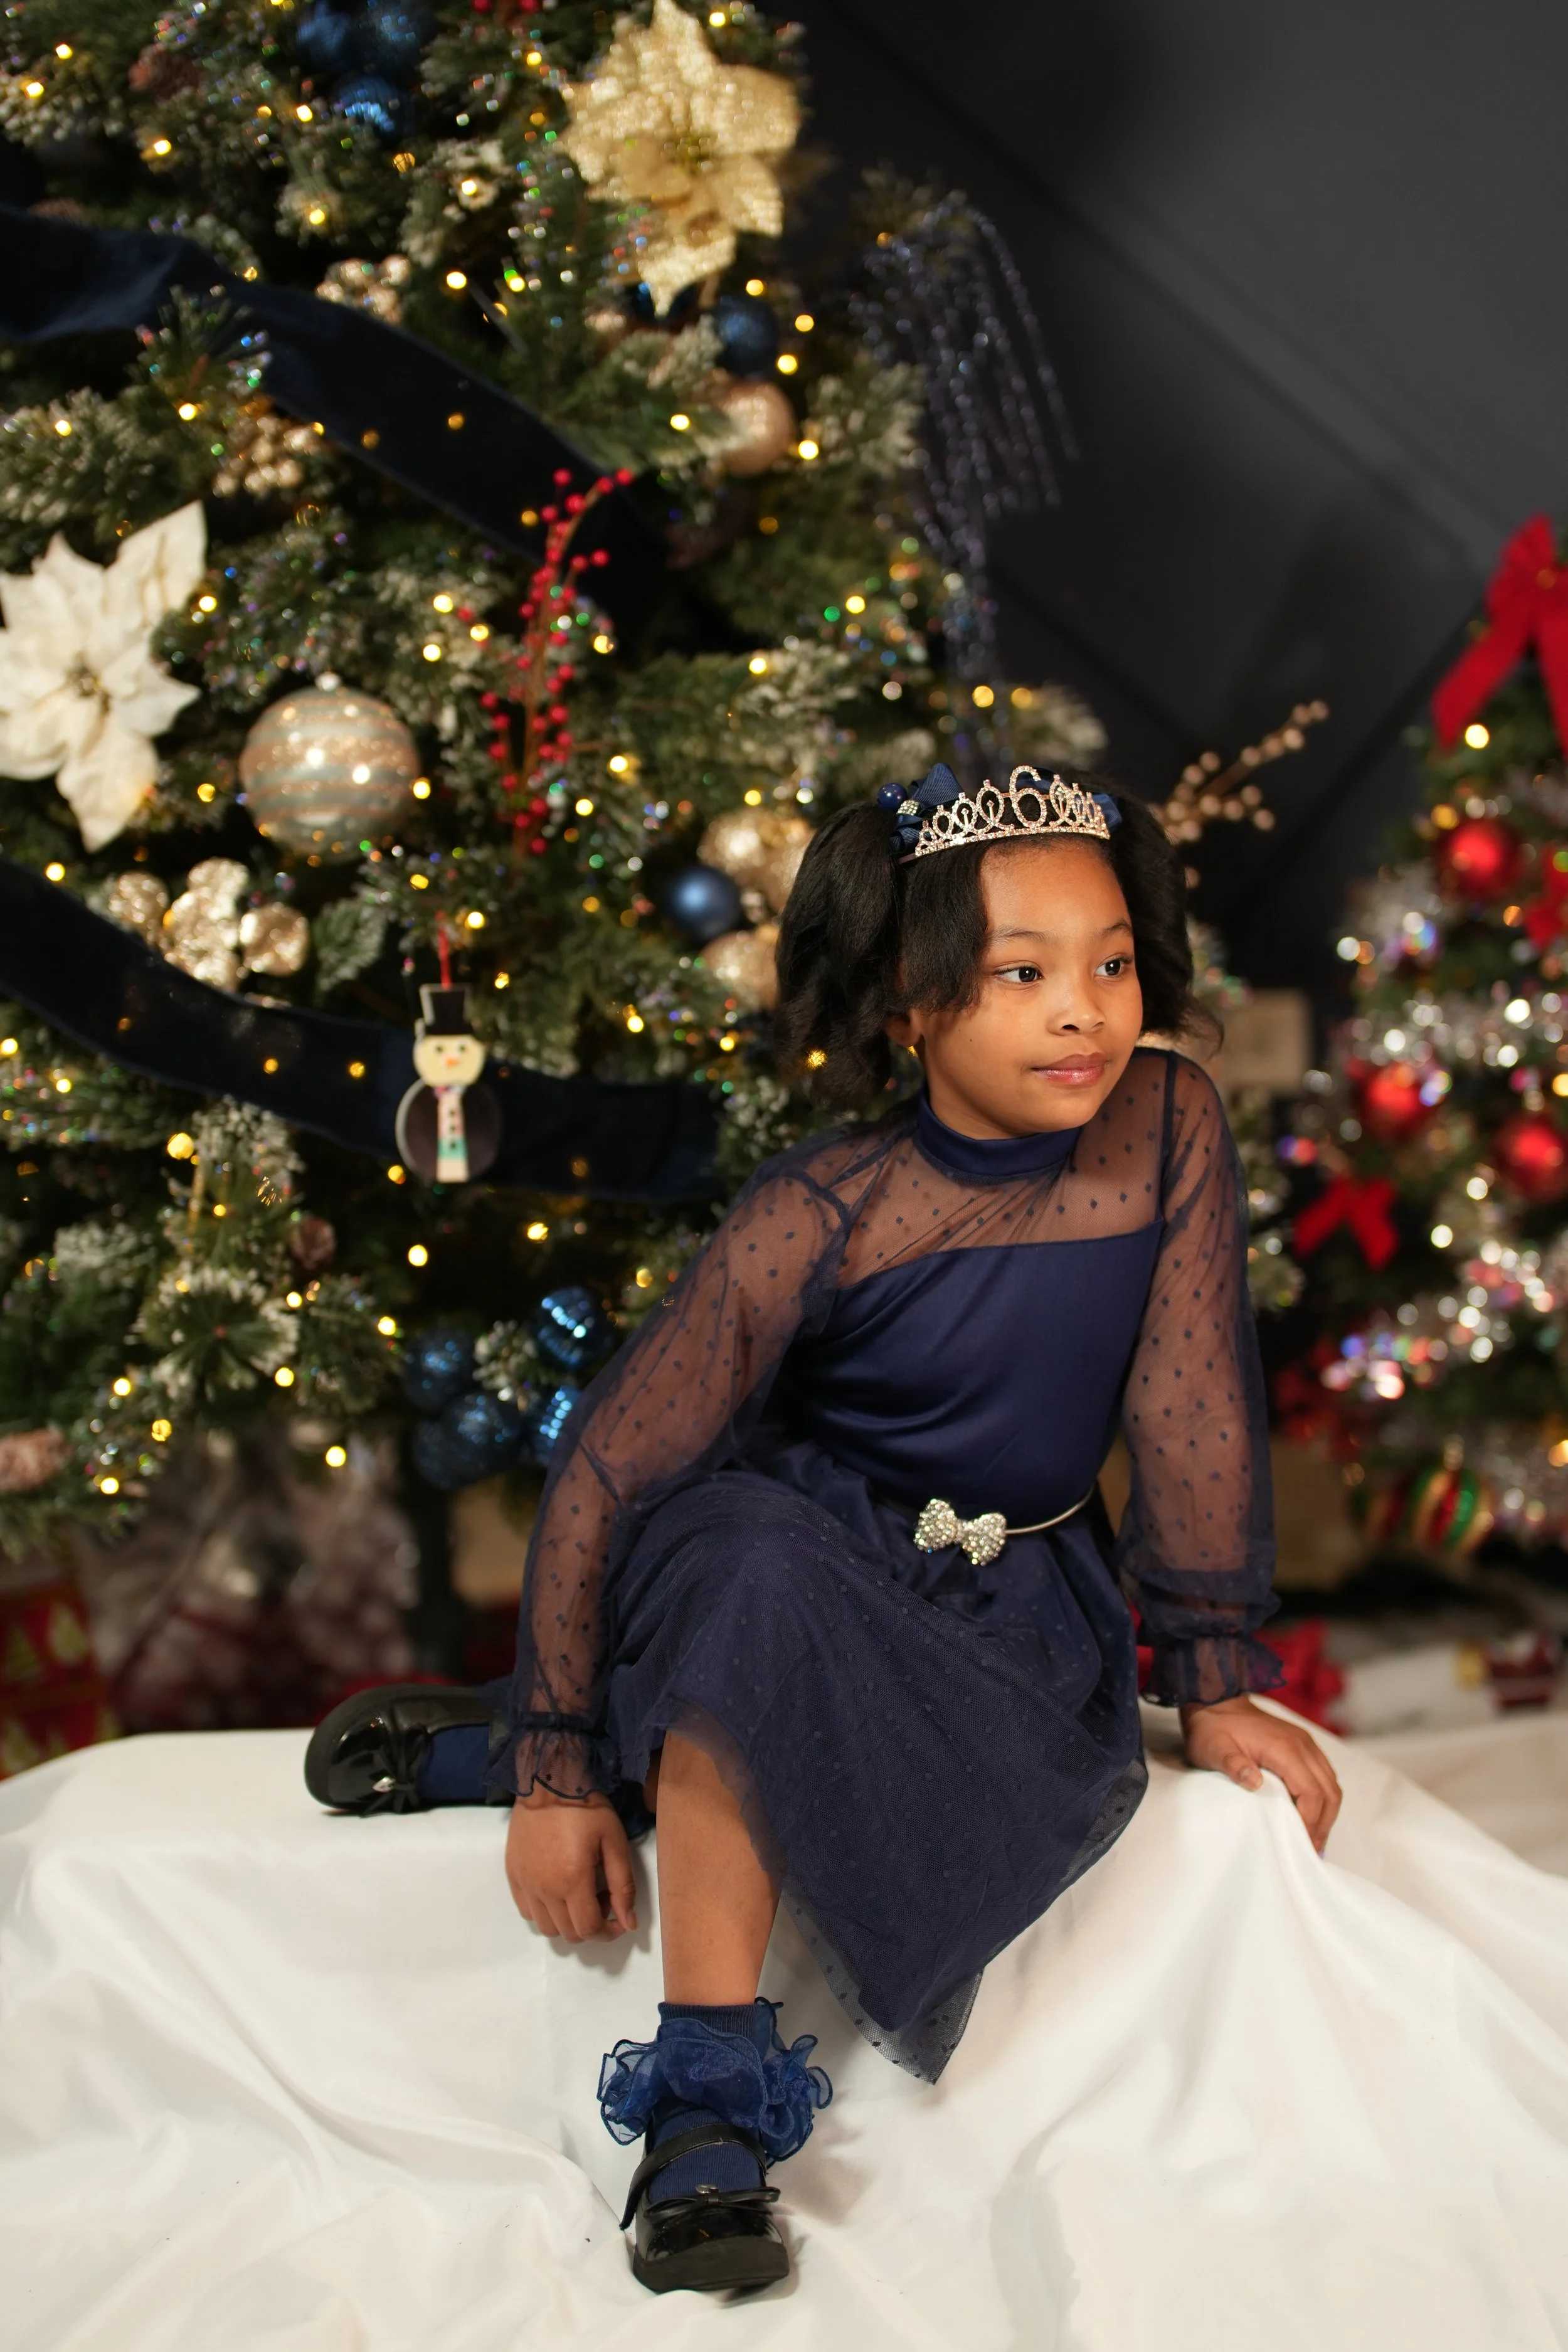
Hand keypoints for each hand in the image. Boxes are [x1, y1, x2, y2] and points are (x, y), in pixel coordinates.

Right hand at [505, 1786, 637, 1940]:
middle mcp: (544, 1889)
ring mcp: (525, 1884)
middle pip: (569, 1934)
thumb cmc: (587, 1809)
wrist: (550, 1782)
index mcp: (572, 1881)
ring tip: (579, 1892)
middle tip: (601, 1895)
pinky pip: (527, 1911)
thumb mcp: (615, 1843)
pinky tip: (556, 1888)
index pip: (590, 1930)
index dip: (609, 1932)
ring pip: (546, 1928)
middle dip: (591, 1924)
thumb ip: (624, 1886)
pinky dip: (545, 1911)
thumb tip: (629, 1923)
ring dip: (567, 1921)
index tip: (619, 1919)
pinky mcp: (513, 1875)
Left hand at [1180, 1695, 1342, 1853]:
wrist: (1216, 1700)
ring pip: (1331, 1783)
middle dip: (1324, 1823)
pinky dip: (1323, 1797)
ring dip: (1327, 1811)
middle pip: (1329, 1791)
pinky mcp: (1302, 1745)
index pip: (1312, 1793)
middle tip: (1312, 1849)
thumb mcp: (1214, 1750)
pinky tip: (1311, 1813)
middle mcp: (1302, 1746)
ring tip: (1314, 1837)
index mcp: (1285, 1749)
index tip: (1302, 1844)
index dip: (1311, 1822)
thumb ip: (1234, 1765)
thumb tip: (1255, 1783)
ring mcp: (1305, 1744)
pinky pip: (1323, 1774)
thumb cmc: (1213, 1729)